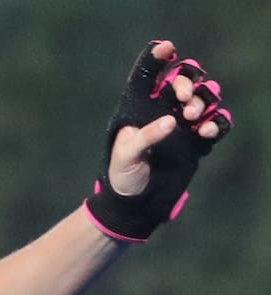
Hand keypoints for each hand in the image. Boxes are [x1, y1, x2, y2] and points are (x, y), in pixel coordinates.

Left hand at [85, 40, 232, 241]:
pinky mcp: (196, 140)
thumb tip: (171, 122)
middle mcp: (163, 110)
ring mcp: (182, 124)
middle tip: (183, 100)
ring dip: (203, 100)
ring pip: (203, 98)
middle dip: (187, 82)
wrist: (135, 203)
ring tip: (192, 117)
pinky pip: (215, 123)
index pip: (148, 75)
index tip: (167, 49)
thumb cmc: (121, 175)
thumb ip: (145, 136)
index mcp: (139, 108)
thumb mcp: (125, 156)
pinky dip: (216, 123)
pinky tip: (205, 132)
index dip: (157, 58)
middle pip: (183, 79)